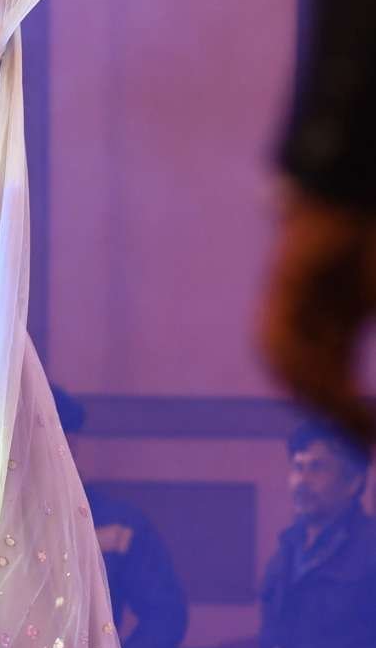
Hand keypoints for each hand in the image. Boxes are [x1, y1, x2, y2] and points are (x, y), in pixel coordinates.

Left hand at [258, 186, 375, 444]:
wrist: (354, 198)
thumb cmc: (372, 246)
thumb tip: (375, 419)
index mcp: (329, 326)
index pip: (330, 385)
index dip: (347, 420)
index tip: (368, 449)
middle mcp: (303, 321)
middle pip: (307, 386)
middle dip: (335, 418)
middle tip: (364, 446)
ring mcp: (286, 306)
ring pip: (290, 371)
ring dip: (324, 400)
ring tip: (354, 420)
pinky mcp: (280, 289)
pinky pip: (283, 344)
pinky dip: (308, 371)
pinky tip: (334, 389)